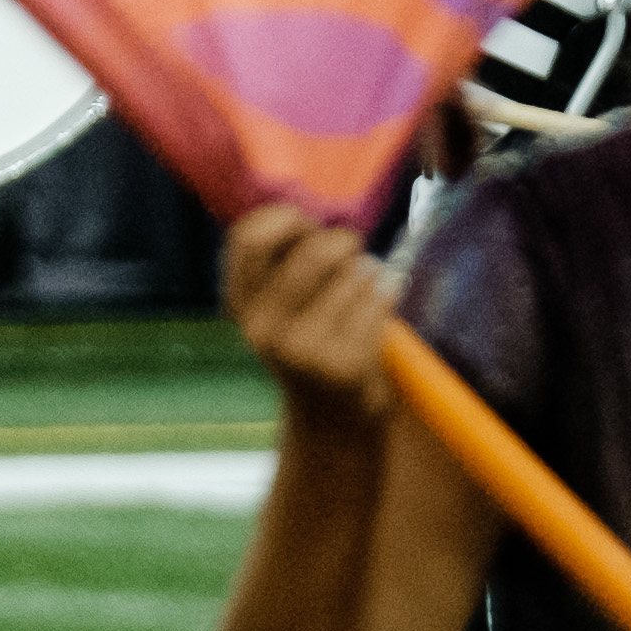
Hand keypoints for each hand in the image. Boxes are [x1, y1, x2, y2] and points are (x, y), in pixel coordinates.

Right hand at [224, 201, 397, 420]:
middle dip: (341, 242)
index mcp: (242, 306)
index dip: (282, 218)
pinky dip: (388, 291)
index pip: (247, 239)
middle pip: (310, 255)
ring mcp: (303, 350)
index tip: (306, 222)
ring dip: (369, 271)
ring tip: (367, 283)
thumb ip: (284, 262)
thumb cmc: (312, 342)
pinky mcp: (344, 365)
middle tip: (352, 247)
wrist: (332, 415)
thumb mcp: (280, 307)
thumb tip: (312, 215)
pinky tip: (383, 298)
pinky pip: (378, 301)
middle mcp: (264, 329)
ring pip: (352, 277)